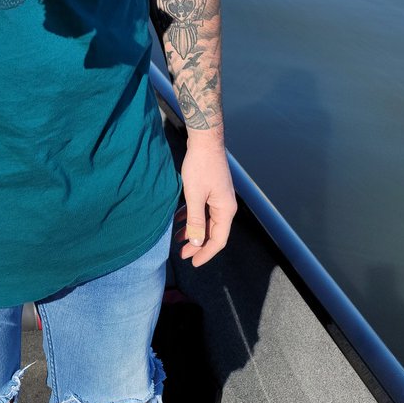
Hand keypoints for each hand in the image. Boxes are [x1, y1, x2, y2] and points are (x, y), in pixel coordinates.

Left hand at [175, 140, 236, 266]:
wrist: (204, 139)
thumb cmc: (200, 165)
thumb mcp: (194, 195)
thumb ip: (196, 220)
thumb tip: (197, 242)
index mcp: (225, 210)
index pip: (218, 240)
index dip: (205, 253)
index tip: (192, 262)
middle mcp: (225, 206)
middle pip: (212, 232)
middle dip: (198, 244)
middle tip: (182, 254)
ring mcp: (218, 197)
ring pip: (206, 221)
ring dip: (193, 231)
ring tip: (178, 240)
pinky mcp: (211, 190)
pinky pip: (202, 209)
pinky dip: (191, 217)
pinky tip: (179, 220)